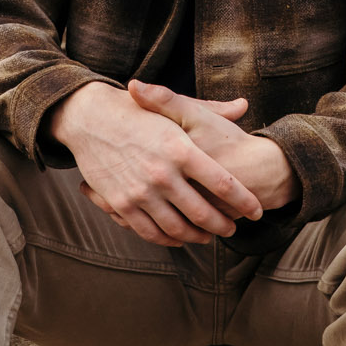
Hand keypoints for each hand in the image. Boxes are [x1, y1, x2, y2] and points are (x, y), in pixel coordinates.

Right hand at [48, 81, 263, 246]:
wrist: (90, 117)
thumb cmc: (136, 111)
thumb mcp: (174, 108)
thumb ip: (212, 109)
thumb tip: (243, 105)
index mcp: (181, 149)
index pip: (223, 183)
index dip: (244, 201)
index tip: (256, 210)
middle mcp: (163, 173)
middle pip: (202, 213)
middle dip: (222, 225)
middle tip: (232, 229)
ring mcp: (141, 192)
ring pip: (177, 228)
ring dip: (197, 236)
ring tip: (208, 236)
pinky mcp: (122, 203)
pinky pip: (150, 231)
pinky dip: (168, 239)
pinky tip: (178, 237)